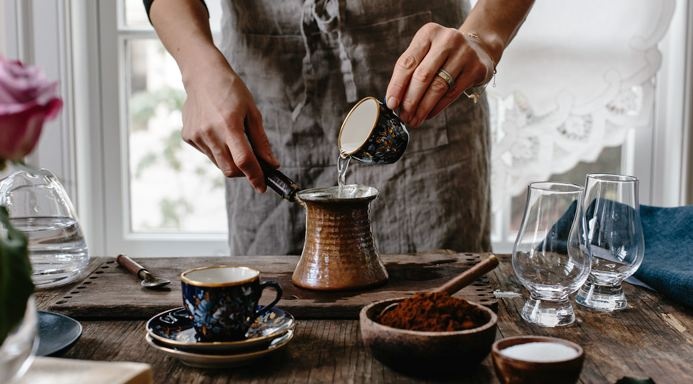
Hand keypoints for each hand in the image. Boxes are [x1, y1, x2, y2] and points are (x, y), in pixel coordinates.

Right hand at [181, 59, 278, 191]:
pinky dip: (218, 151)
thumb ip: (261, 141)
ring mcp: (197, 136)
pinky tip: (218, 131)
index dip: (255, 177)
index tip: (263, 186)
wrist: (203, 75)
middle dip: (244, 173)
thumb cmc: (232, 91)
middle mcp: (210, 132)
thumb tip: (271, 164)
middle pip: (230, 169)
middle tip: (253, 164)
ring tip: (233, 139)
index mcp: (229, 124)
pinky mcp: (188, 137)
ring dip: (231, 160)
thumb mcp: (252, 112)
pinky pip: (207, 154)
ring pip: (218, 163)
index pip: (244, 160)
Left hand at [385, 23, 495, 127]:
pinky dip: (436, 107)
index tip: (391, 104)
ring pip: (437, 87)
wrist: (478, 48)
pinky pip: (451, 93)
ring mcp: (464, 53)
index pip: (407, 62)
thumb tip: (393, 101)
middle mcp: (447, 39)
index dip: (397, 85)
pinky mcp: (476, 69)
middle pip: (422, 76)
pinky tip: (428, 114)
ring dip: (422, 108)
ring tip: (414, 120)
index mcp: (429, 33)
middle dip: (410, 100)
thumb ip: (410, 72)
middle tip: (403, 117)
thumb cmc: (443, 55)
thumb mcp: (426, 53)